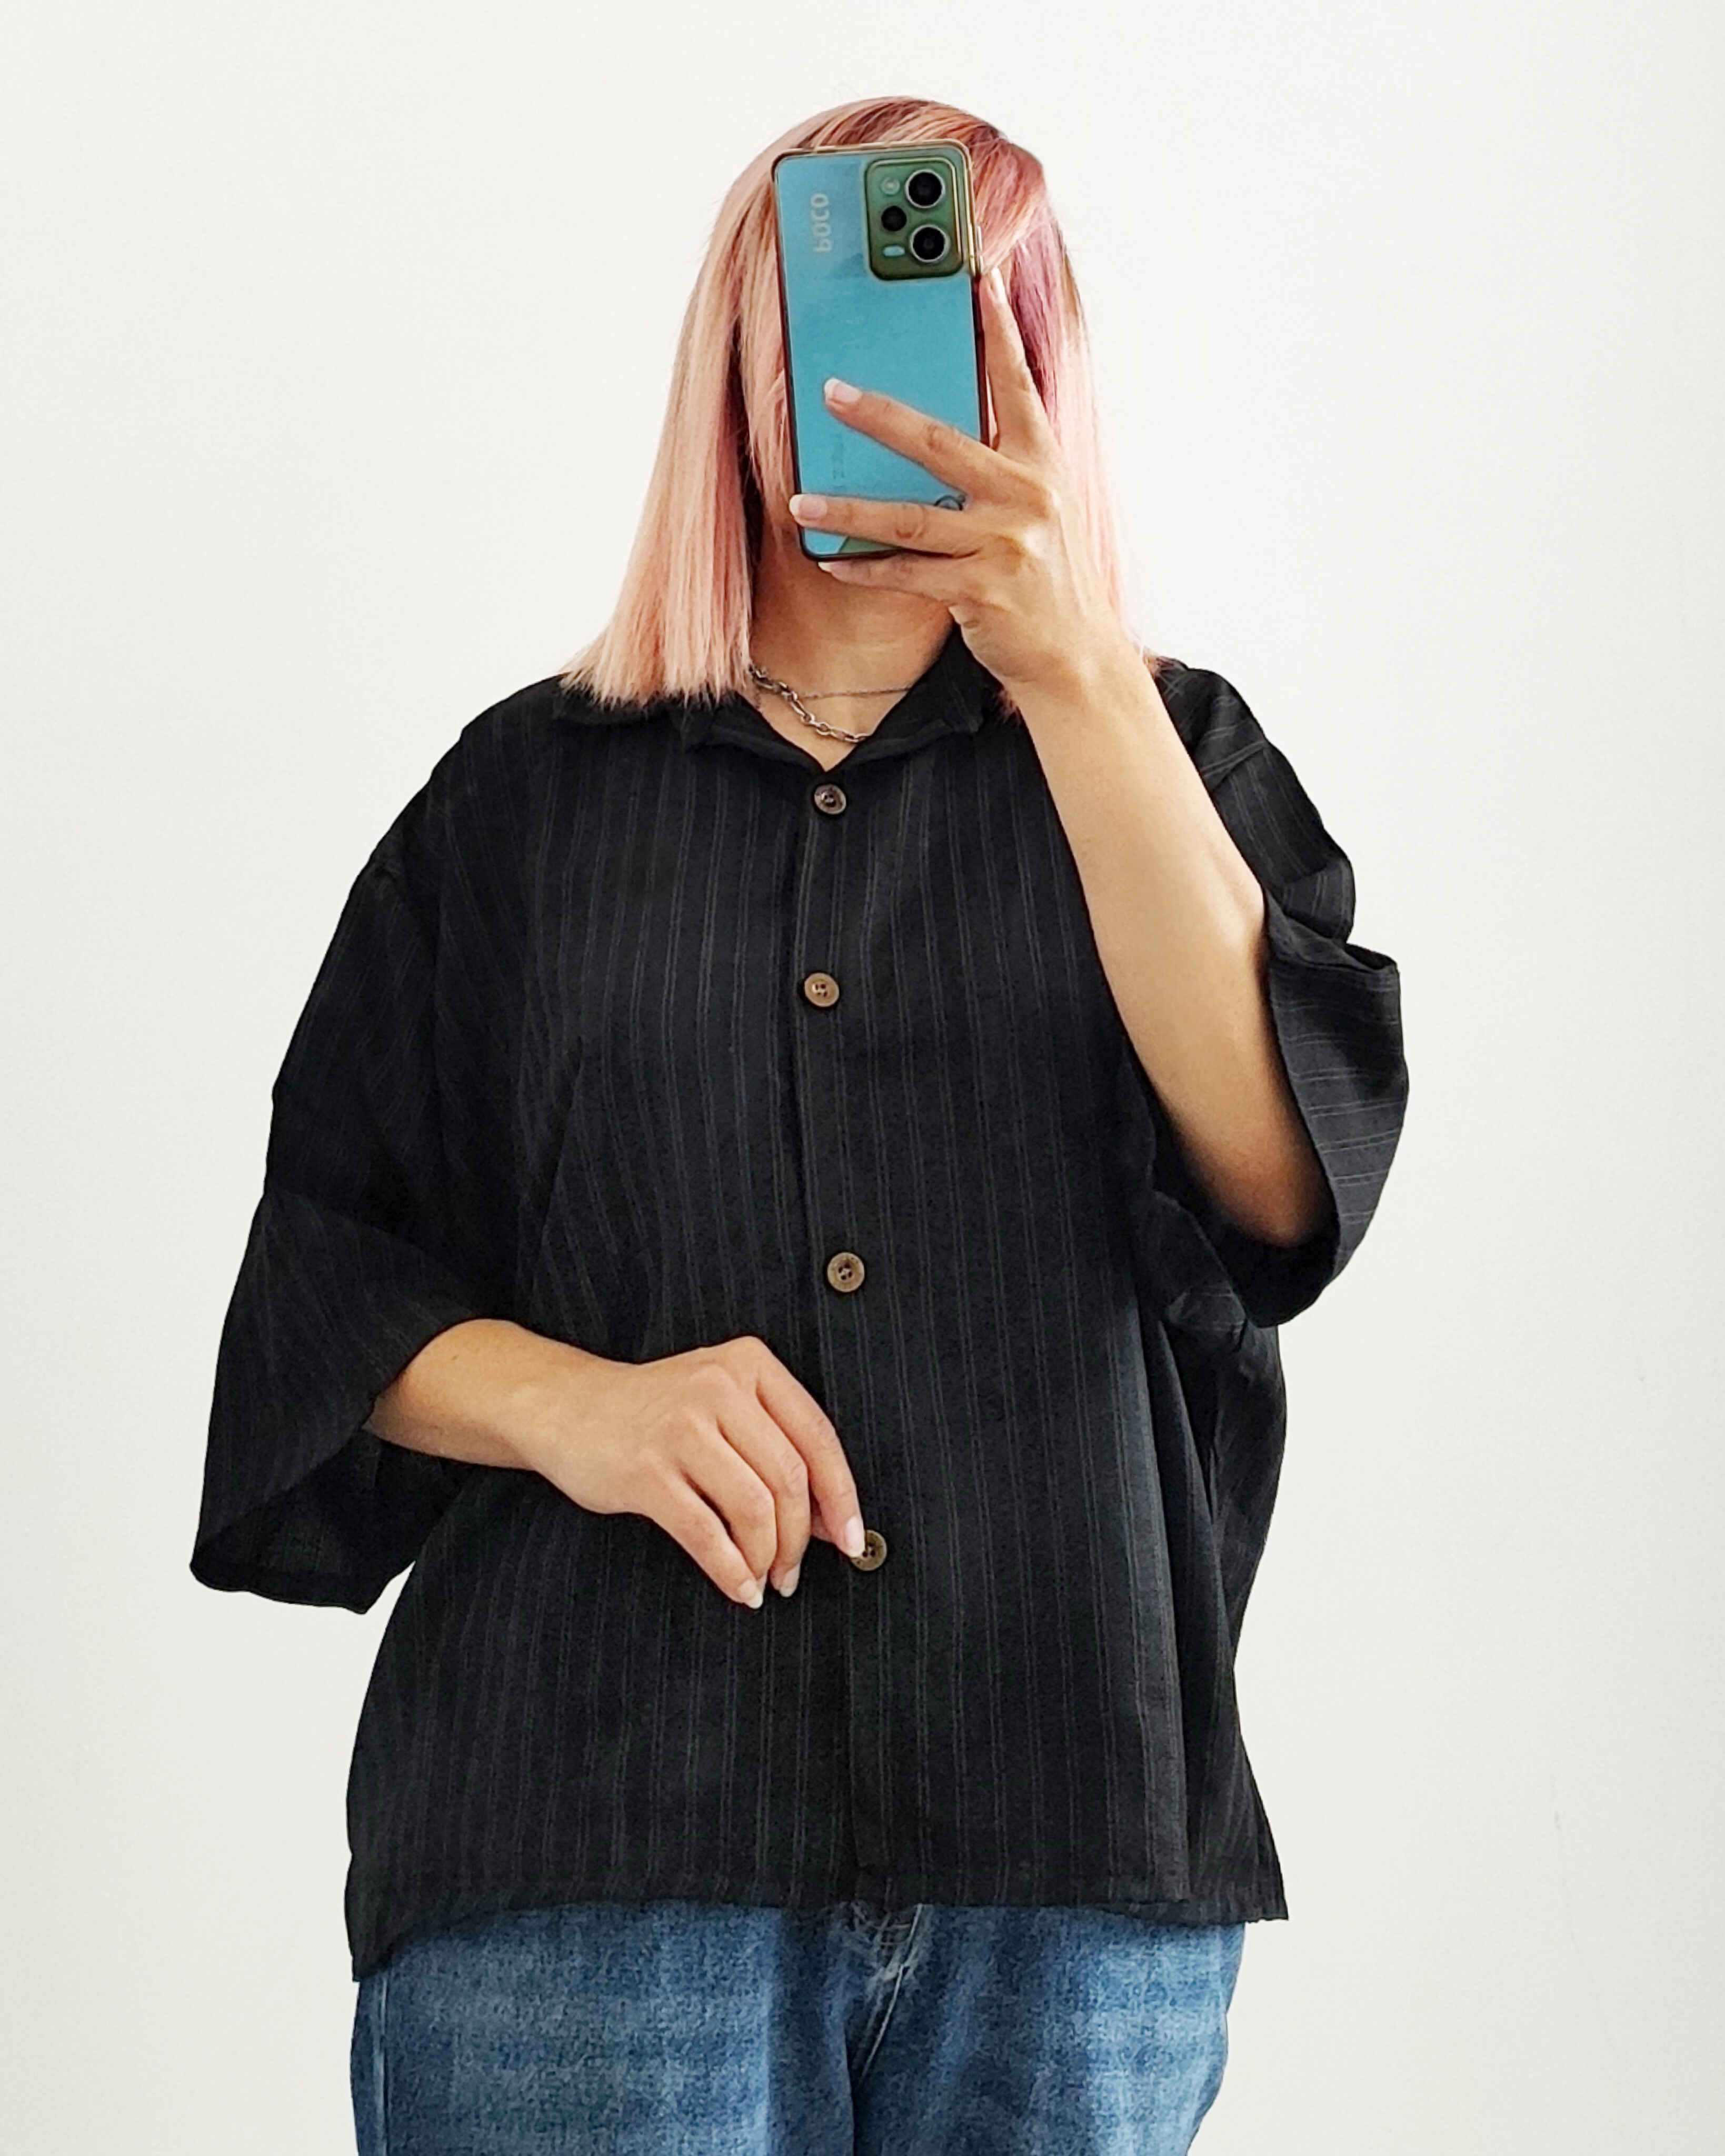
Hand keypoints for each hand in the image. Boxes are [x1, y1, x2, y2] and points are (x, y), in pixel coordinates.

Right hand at [511, 1333, 865, 1607]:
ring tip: (763, 1578)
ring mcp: (680, 1427)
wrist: (567, 1405)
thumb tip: (835, 1523)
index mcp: (749, 1365)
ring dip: (766, 1557)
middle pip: (788, 1477)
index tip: (853, 1540)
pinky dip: (731, 1570)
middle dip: (801, 1538)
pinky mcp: (645, 1470)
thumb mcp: (723, 1406)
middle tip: (794, 1571)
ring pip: (753, 1507)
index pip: (817, 1436)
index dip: (841, 1496)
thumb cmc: (656, 1413)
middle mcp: (719, 1388)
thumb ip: (777, 1449)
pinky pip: (706, 1533)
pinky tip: (738, 1586)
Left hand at [788, 266, 1140, 698]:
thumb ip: (998, 469)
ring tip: (800, 501)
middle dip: (879, 414)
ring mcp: (1004, 544)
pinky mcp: (981, 591)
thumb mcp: (1036, 511)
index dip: (997, 331)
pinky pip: (906, 574)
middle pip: (939, 442)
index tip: (974, 279)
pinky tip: (831, 560)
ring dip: (847, 509)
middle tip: (831, 391)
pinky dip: (864, 568)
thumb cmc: (1044, 577)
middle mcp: (1026, 496)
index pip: (1016, 385)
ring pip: (908, 518)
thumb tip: (931, 435)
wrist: (1074, 654)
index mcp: (1041, 465)